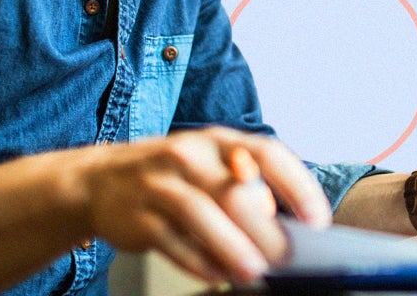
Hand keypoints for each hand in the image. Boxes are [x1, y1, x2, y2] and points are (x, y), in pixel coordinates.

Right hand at [77, 127, 329, 283]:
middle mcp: (189, 155)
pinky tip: (217, 275)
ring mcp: (160, 184)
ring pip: (201, 215)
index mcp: (218, 140)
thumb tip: (292, 226)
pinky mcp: (138, 216)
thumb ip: (247, 185)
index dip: (297, 185)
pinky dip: (198, 262)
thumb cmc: (172, 174)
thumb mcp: (210, 165)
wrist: (100, 181)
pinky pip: (172, 242)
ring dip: (232, 247)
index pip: (267, 153)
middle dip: (265, 229)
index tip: (316, 219)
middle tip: (287, 257)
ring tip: (255, 271)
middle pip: (234, 191)